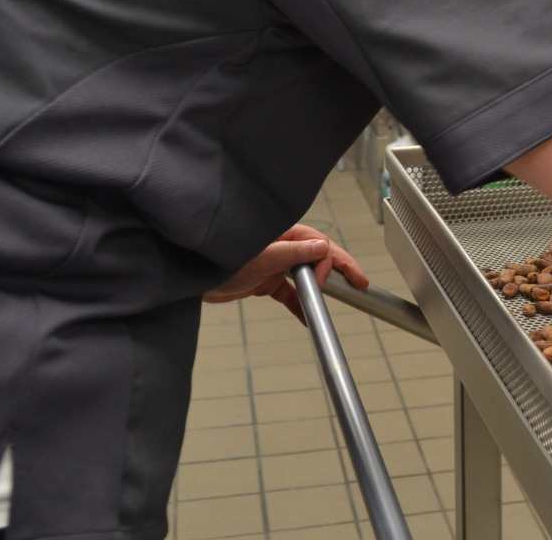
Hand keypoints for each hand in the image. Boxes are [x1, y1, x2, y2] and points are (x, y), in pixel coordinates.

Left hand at [202, 224, 369, 322]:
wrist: (191, 279)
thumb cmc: (217, 262)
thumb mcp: (260, 258)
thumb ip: (292, 253)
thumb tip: (322, 248)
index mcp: (282, 233)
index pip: (318, 244)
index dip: (329, 263)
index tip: (325, 284)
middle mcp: (281, 246)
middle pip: (319, 256)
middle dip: (339, 269)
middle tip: (361, 283)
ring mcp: (275, 264)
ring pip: (307, 275)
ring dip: (322, 288)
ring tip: (342, 299)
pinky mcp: (266, 281)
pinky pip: (290, 293)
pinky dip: (300, 305)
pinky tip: (308, 319)